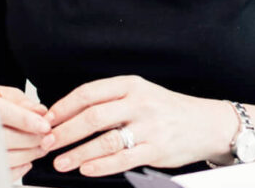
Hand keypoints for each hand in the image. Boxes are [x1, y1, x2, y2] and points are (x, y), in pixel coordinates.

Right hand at [0, 85, 53, 180]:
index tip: (45, 126)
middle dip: (33, 139)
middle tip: (47, 136)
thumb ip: (21, 101)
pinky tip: (26, 160)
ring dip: (30, 154)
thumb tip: (41, 111)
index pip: (5, 114)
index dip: (27, 121)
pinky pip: (3, 172)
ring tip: (40, 147)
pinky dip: (19, 169)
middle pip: (8, 138)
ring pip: (7, 157)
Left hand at [42, 76, 234, 176]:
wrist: (207, 124)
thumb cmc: (167, 109)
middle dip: (65, 132)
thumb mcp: (140, 93)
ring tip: (60, 161)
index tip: (47, 119)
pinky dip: (101, 166)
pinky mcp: (157, 150)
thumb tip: (70, 112)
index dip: (64, 106)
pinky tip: (86, 169)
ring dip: (78, 152)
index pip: (89, 93)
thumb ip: (110, 100)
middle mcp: (139, 103)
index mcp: (130, 85)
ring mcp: (149, 127)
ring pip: (105, 140)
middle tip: (47, 143)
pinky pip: (123, 159)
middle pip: (93, 117)